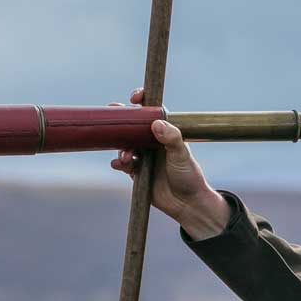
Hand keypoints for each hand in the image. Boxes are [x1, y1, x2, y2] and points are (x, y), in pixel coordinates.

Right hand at [110, 89, 230, 238]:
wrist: (187, 204)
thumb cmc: (189, 175)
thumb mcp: (182, 155)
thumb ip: (171, 138)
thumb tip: (156, 123)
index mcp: (165, 132)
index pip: (151, 111)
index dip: (142, 101)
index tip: (135, 97)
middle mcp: (152, 142)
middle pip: (133, 126)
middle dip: (121, 120)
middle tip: (112, 116)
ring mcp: (144, 156)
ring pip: (125, 145)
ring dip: (122, 148)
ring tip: (127, 157)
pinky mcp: (137, 172)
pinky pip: (123, 163)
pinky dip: (119, 162)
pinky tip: (118, 164)